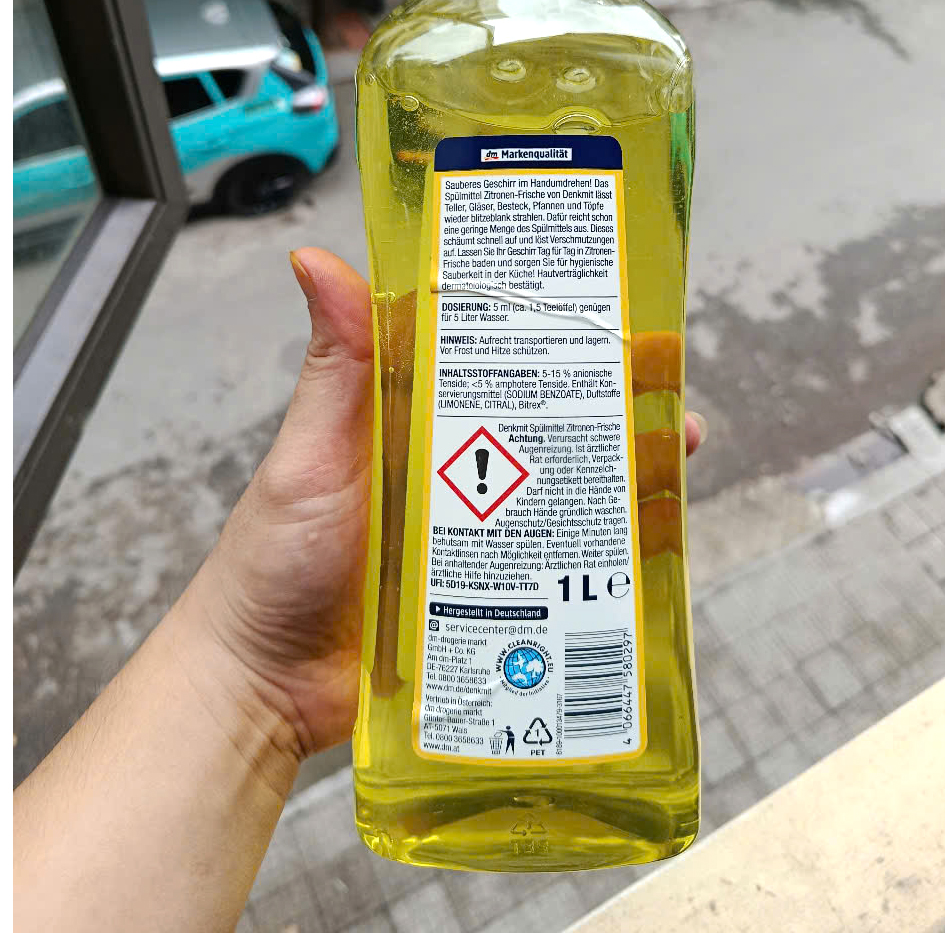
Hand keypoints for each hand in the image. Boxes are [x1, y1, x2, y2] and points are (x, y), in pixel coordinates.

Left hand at [188, 248, 706, 759]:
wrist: (264, 685)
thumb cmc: (273, 562)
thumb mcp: (311, 454)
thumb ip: (335, 368)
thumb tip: (315, 259)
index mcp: (417, 420)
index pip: (496, 359)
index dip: (551, 330)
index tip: (608, 302)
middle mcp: (458, 471)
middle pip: (550, 424)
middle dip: (614, 398)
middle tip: (666, 377)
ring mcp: (482, 535)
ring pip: (571, 491)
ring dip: (627, 467)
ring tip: (679, 445)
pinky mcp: (496, 595)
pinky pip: (566, 568)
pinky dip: (613, 551)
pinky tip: (655, 537)